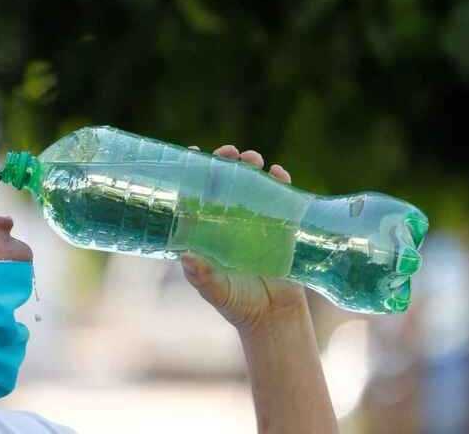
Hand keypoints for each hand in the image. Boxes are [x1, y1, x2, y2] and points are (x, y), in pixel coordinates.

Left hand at [181, 145, 308, 333]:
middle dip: (226, 161)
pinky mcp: (282, 226)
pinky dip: (281, 182)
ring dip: (252, 165)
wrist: (274, 317)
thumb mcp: (217, 291)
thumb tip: (186, 257)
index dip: (194, 171)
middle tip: (229, 152)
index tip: (194, 151)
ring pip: (252, 183)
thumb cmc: (238, 303)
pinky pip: (282, 197)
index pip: (197, 194)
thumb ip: (202, 276)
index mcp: (208, 230)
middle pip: (225, 181)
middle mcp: (230, 220)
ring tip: (253, 159)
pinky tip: (279, 174)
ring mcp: (256, 220)